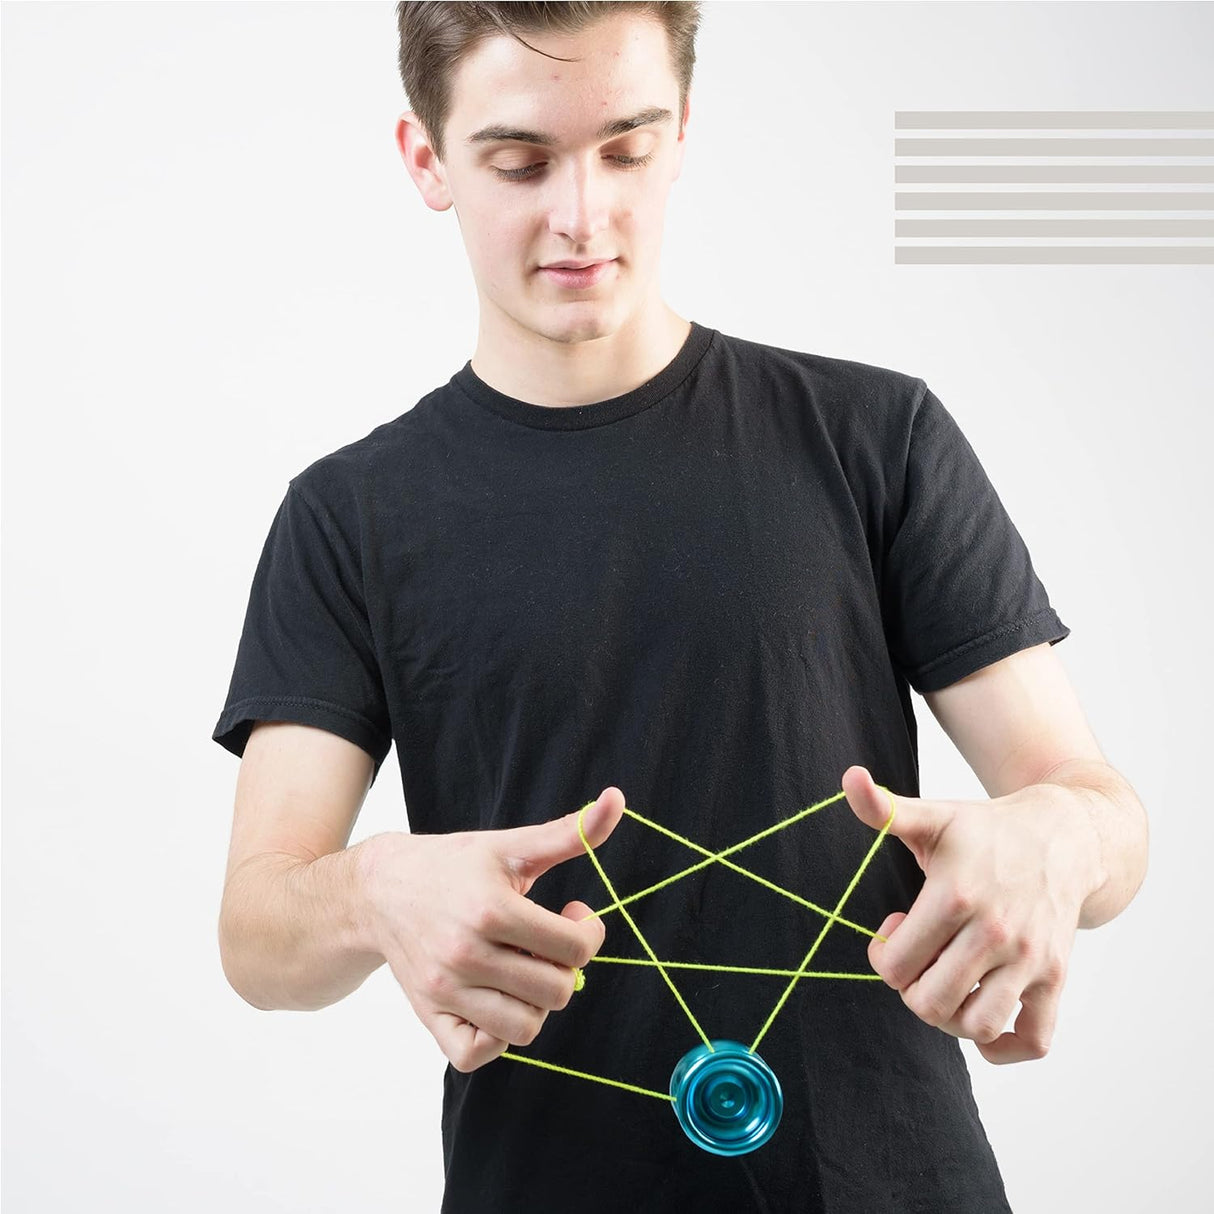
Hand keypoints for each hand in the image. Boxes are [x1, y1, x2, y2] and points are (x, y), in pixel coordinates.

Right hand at [363, 787, 624, 1072]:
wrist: (381, 889)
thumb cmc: (455, 864)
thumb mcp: (511, 844)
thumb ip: (570, 831)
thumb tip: (617, 799)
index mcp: (491, 909)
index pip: (574, 948)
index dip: (590, 933)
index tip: (575, 915)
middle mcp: (465, 954)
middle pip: (556, 992)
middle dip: (564, 966)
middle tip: (546, 943)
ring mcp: (444, 990)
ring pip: (524, 1028)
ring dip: (536, 1002)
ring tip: (524, 970)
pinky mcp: (429, 1015)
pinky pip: (475, 1055)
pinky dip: (496, 1038)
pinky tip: (498, 1000)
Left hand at [842, 765, 1099, 1063]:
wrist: (1065, 836)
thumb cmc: (987, 830)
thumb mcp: (934, 815)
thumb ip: (884, 808)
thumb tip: (849, 777)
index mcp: (955, 894)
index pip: (896, 964)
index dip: (883, 956)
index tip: (896, 931)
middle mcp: (996, 931)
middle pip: (930, 1001)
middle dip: (910, 989)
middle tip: (920, 960)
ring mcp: (1030, 958)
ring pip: (978, 1025)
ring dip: (950, 1018)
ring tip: (947, 986)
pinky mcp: (1056, 977)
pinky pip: (1033, 1041)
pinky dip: (1002, 1046)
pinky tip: (981, 1018)